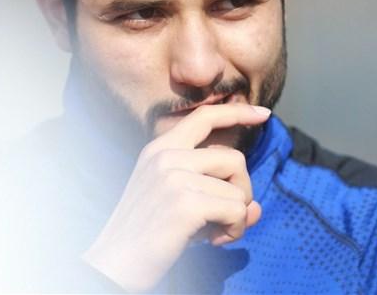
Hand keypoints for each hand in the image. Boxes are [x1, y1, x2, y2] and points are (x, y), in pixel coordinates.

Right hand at [82, 103, 270, 292]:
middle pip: (234, 159)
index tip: (263, 113)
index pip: (204, 116)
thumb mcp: (180, 205)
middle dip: (241, 191)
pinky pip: (236, 211)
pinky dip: (234, 230)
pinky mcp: (185, 203)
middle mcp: (166, 156)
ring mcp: (174, 177)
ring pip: (238, 190)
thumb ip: (217, 197)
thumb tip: (256, 208)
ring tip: (214, 232)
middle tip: (224, 217)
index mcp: (160, 149)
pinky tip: (213, 241)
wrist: (113, 264)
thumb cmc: (147, 236)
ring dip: (236, 217)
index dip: (238, 111)